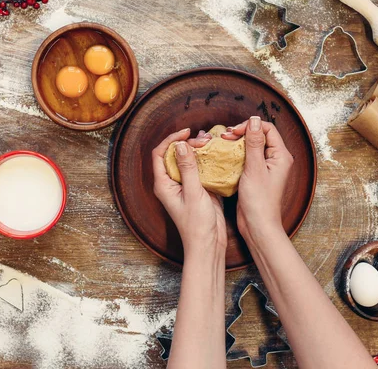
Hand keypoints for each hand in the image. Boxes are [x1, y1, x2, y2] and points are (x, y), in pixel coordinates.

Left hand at [152, 128, 226, 255]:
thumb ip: (187, 168)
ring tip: (211, 142)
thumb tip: (180, 145)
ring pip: (189, 160)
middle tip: (205, 140)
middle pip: (175, 154)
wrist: (208, 244)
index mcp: (163, 184)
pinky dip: (208, 159)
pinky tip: (217, 153)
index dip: (171, 140)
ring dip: (199, 150)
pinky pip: (200, 168)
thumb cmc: (196, 224)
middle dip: (189, 143)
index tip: (186, 133)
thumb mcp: (193, 193)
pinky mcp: (199, 188)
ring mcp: (185, 185)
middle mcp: (172, 182)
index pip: (160, 154)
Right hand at [222, 117, 293, 242]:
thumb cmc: (259, 201)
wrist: (257, 226)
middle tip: (224, 137)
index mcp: (281, 156)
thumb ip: (254, 143)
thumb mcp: (255, 168)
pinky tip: (224, 156)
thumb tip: (254, 120)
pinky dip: (235, 155)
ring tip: (222, 144)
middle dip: (241, 133)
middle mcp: (275, 159)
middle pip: (259, 136)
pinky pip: (246, 158)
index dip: (249, 126)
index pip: (267, 129)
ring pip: (251, 147)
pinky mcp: (255, 175)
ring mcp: (265, 168)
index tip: (233, 132)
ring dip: (236, 144)